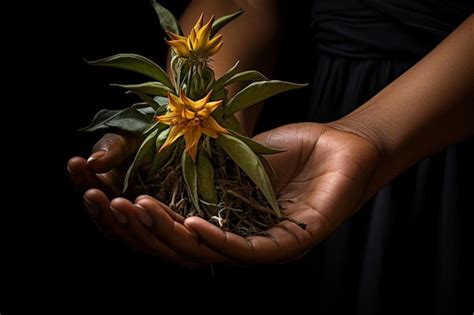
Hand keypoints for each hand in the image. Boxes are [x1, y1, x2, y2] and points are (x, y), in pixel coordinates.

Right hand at [69, 123, 380, 264]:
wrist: (343, 144)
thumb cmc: (290, 150)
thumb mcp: (230, 153)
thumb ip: (194, 166)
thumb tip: (142, 162)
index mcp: (217, 221)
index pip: (164, 230)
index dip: (126, 217)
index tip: (92, 191)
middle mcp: (235, 240)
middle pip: (175, 249)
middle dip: (135, 229)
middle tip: (104, 203)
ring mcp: (262, 247)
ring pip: (203, 254)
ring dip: (166, 233)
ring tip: (136, 209)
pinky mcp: (290, 244)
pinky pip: (247, 251)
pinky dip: (214, 239)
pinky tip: (187, 223)